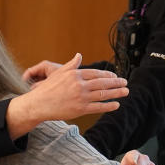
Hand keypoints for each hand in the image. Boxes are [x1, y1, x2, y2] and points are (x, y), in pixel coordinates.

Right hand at [5, 54, 127, 138]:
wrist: (39, 104)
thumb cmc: (47, 88)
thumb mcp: (59, 72)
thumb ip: (71, 64)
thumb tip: (79, 55)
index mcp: (75, 75)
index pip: (96, 73)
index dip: (107, 74)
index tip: (115, 76)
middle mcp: (79, 85)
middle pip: (102, 83)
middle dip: (116, 82)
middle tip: (125, 82)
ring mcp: (81, 97)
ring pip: (103, 94)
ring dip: (116, 93)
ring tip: (125, 91)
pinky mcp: (80, 109)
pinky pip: (98, 107)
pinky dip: (109, 105)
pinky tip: (116, 104)